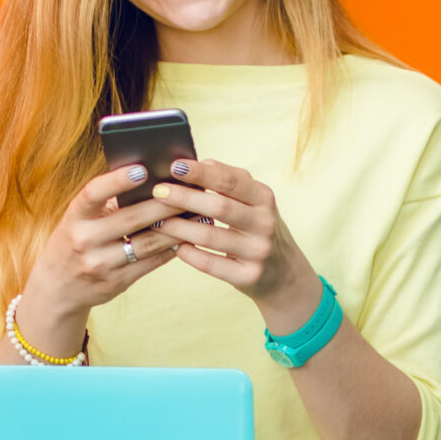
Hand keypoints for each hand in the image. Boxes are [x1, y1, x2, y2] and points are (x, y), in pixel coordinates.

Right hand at [14, 164, 178, 356]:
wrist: (58, 287)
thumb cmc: (76, 240)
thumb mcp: (79, 219)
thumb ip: (106, 203)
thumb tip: (150, 179)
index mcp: (74, 217)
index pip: (94, 193)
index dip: (118, 180)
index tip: (142, 168)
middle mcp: (84, 240)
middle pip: (132, 218)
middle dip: (165, 203)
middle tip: (190, 190)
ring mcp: (100, 264)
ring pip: (147, 243)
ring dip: (176, 228)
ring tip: (197, 214)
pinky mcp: (116, 282)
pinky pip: (150, 262)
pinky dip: (170, 249)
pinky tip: (186, 238)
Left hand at [151, 158, 324, 333]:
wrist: (283, 273)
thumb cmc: (256, 228)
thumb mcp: (253, 201)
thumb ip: (228, 181)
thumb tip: (195, 163)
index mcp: (264, 198)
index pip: (230, 180)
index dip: (201, 172)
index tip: (174, 166)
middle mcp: (265, 223)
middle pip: (220, 206)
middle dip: (184, 197)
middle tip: (157, 191)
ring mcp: (258, 251)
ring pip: (210, 236)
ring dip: (178, 227)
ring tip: (157, 220)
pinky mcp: (248, 276)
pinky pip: (210, 264)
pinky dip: (189, 254)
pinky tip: (175, 246)